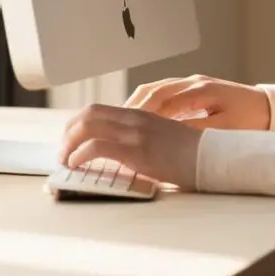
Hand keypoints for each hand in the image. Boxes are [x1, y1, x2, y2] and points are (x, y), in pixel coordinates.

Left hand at [58, 103, 201, 189]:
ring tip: (66, 160)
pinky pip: (97, 146)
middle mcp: (134, 118)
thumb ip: (141, 139)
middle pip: (88, 113)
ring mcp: (134, 132)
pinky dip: (80, 155)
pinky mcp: (135, 150)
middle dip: (69, 132)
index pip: (99, 110)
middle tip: (64, 152)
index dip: (78, 123)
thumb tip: (119, 156)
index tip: (71, 141)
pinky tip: (77, 165)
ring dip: (69, 144)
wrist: (210, 157)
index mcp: (140, 114)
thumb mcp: (163, 138)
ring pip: (88, 126)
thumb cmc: (191, 154)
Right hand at [125, 73, 270, 130]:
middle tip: (109, 124)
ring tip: (117, 122)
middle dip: (130, 107)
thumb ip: (195, 130)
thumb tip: (166, 135)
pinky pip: (163, 93)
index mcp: (200, 89)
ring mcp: (192, 83)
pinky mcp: (193, 89)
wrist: (270, 107)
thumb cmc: (250, 120)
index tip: (121, 128)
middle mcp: (192, 82)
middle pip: (152, 90)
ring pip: (155, 89)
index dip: (139, 113)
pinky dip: (147, 104)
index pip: (161, 100)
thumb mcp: (224, 129)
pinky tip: (137, 118)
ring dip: (136, 104)